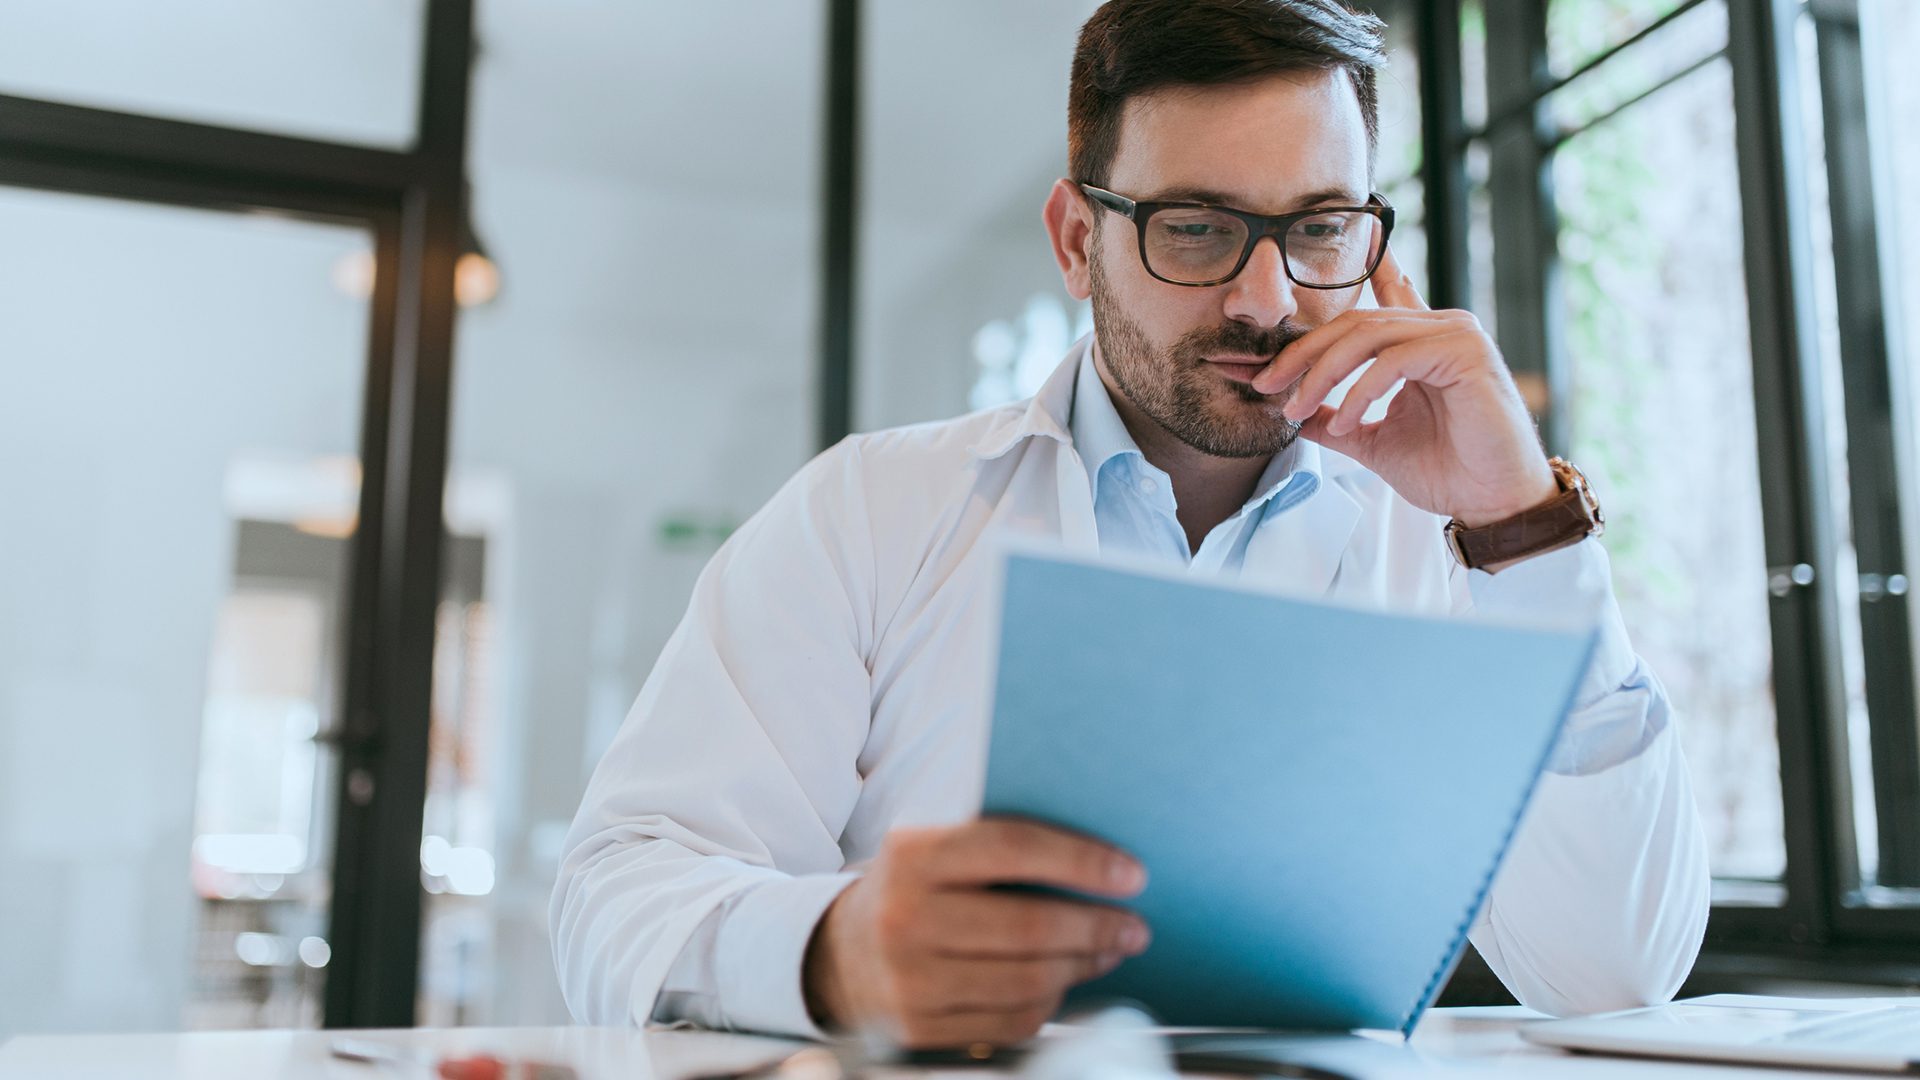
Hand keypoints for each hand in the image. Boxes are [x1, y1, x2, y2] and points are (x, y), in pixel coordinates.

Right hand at [802, 819, 1150, 1047]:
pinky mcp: (920, 1028)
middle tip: (1133, 924)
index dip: (1081, 861)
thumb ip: (995, 842)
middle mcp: (905, 917)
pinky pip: (1011, 1022)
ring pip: (1027, 981)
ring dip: (1082, 966)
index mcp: (913, 854)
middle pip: (1028, 927)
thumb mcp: (932, 846)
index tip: (1131, 873)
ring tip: (1109, 950)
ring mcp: (911, 980)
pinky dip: (1050, 1002)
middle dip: (1096, 926)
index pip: (1012, 848)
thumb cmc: (909, 890)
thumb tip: (1096, 857)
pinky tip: (1065, 982)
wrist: (838, 954)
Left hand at [1249, 246, 1555, 526]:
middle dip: (1302, 353)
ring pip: (1368, 335)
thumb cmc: (1449, 472)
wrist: (1493, 503)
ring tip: (1296, 408)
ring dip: (1322, 374)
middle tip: (1265, 382)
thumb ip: (1337, 420)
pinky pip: (1394, 360)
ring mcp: (1456, 335)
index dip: (1332, 298)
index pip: (1378, 301)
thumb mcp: (1374, 441)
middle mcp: (1441, 327)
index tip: (1290, 296)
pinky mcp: (1466, 353)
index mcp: (1422, 341)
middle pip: (1355, 322)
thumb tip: (1293, 412)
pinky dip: (1360, 390)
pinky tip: (1345, 420)